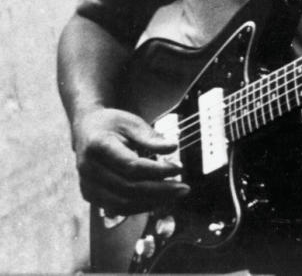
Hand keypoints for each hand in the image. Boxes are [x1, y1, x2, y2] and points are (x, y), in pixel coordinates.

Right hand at [71, 107, 188, 214]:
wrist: (88, 130)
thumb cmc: (113, 125)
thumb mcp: (132, 123)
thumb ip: (151, 137)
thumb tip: (173, 148)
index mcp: (97, 146)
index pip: (131, 166)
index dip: (157, 170)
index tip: (179, 168)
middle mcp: (89, 169)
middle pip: (128, 188)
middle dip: (160, 190)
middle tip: (184, 188)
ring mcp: (87, 185)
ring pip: (122, 203)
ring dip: (152, 202)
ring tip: (175, 194)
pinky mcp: (90, 195)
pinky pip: (117, 208)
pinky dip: (140, 207)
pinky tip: (160, 200)